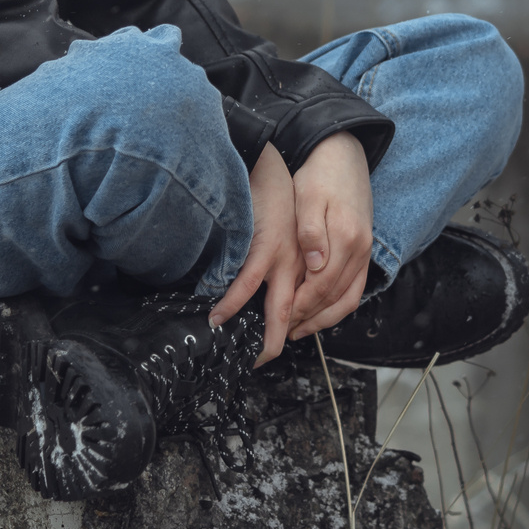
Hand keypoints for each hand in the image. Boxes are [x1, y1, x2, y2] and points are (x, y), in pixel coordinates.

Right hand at [210, 144, 300, 363]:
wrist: (272, 167)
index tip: (274, 344)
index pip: (309, 307)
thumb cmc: (278, 202)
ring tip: (246, 353)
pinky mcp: (264, 248)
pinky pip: (246, 284)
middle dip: (280, 342)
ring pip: (278, 309)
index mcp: (311, 264)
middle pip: (298, 314)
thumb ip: (286, 262)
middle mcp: (303, 266)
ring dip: (262, 335)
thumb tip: (267, 290)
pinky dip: (232, 304)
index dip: (293, 329)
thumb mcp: (291, 234)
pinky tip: (218, 318)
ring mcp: (285, 259)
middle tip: (262, 361)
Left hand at [285, 132, 374, 341]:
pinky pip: (355, 288)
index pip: (321, 286)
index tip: (280, 323)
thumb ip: (311, 231)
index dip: (300, 307)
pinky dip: (338, 305)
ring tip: (301, 330)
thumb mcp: (309, 196)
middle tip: (285, 334)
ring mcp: (365, 251)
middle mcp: (360, 249)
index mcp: (345, 238)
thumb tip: (314, 265)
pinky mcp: (364, 249)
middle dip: (310, 320)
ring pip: (348, 298)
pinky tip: (322, 310)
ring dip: (325, 319)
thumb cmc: (322, 173)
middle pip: (334, 298)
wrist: (345, 152)